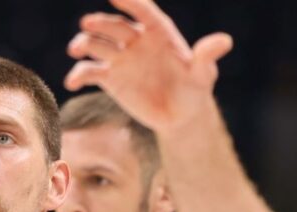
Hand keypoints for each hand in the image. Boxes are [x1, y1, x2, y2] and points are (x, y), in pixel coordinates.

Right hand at [65, 0, 232, 132]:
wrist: (179, 115)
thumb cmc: (194, 89)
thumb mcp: (202, 74)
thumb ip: (206, 56)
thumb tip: (224, 41)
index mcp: (158, 32)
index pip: (142, 10)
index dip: (129, 0)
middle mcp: (135, 40)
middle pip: (114, 26)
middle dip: (101, 24)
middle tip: (88, 24)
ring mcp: (120, 58)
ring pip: (97, 45)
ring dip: (84, 44)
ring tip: (78, 49)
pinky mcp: (109, 78)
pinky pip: (90, 72)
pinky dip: (79, 75)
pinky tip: (72, 83)